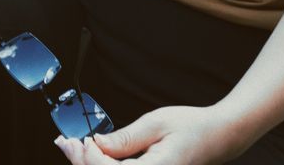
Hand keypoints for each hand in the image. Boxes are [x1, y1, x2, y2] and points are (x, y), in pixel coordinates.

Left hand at [53, 104, 233, 163]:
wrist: (218, 137)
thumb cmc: (193, 127)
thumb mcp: (156, 123)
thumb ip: (125, 139)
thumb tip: (96, 145)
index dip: (89, 159)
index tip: (77, 141)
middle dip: (82, 164)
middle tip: (65, 144)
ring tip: (73, 149)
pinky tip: (92, 156)